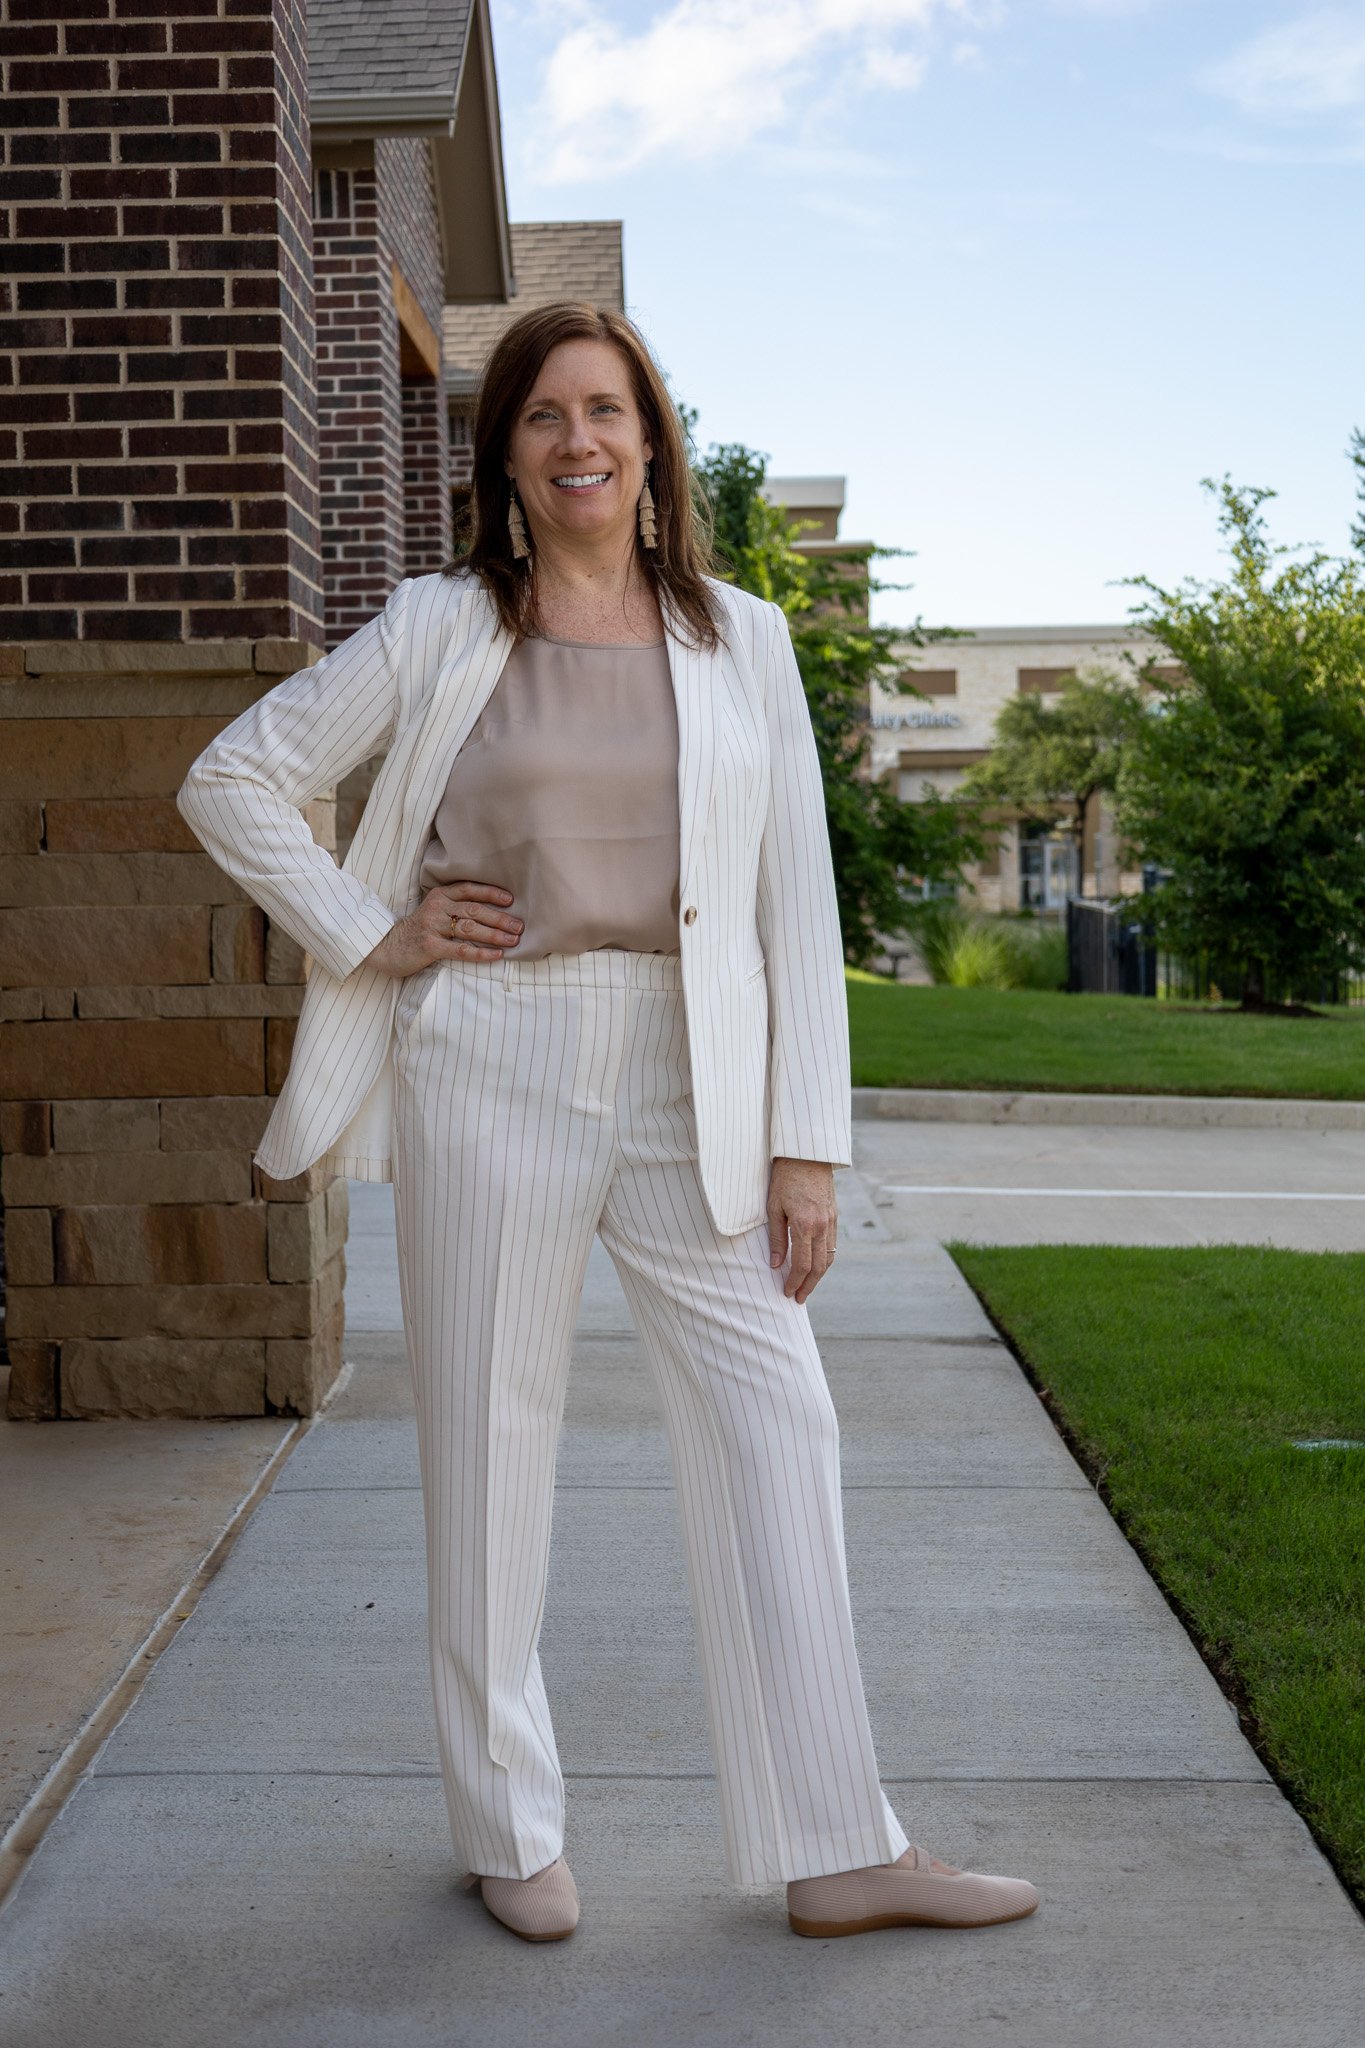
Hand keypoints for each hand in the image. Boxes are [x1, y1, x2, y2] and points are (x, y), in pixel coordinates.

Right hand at [363, 881, 522, 978]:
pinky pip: (461, 949)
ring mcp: (432, 926)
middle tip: (519, 926)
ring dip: (495, 934)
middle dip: (500, 918)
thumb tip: (491, 912)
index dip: (491, 893)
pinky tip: (496, 955)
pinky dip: (481, 952)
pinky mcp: (430, 946)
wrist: (388, 947)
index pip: (469, 890)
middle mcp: (437, 908)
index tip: (511, 900)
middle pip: (474, 910)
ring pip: (470, 928)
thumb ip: (455, 907)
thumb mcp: (434, 911)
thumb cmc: (418, 930)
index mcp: (439, 896)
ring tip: (513, 940)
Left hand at [767, 1157, 837, 1302]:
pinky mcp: (835, 1216)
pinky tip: (816, 1266)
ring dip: (818, 1276)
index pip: (801, 1264)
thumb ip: (776, 1238)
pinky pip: (832, 1245)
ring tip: (807, 1287)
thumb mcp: (774, 1208)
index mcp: (804, 1225)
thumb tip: (775, 1265)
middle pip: (819, 1266)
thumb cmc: (785, 1179)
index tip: (787, 1293)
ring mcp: (831, 1221)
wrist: (807, 1155)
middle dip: (809, 1285)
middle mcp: (822, 1226)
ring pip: (829, 1258)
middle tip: (799, 1299)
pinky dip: (825, 1260)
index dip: (795, 1282)